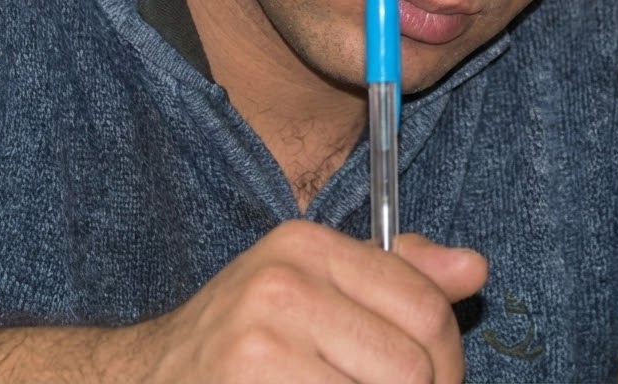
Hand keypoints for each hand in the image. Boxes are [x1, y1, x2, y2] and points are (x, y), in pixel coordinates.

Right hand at [138, 221, 487, 382]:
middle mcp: (283, 287)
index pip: (425, 306)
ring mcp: (260, 349)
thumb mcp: (313, 286)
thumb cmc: (240, 342)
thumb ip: (397, 275)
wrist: (142, 382)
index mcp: (306, 247)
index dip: (449, 360)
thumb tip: (475, 268)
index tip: (437, 383)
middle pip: (413, 368)